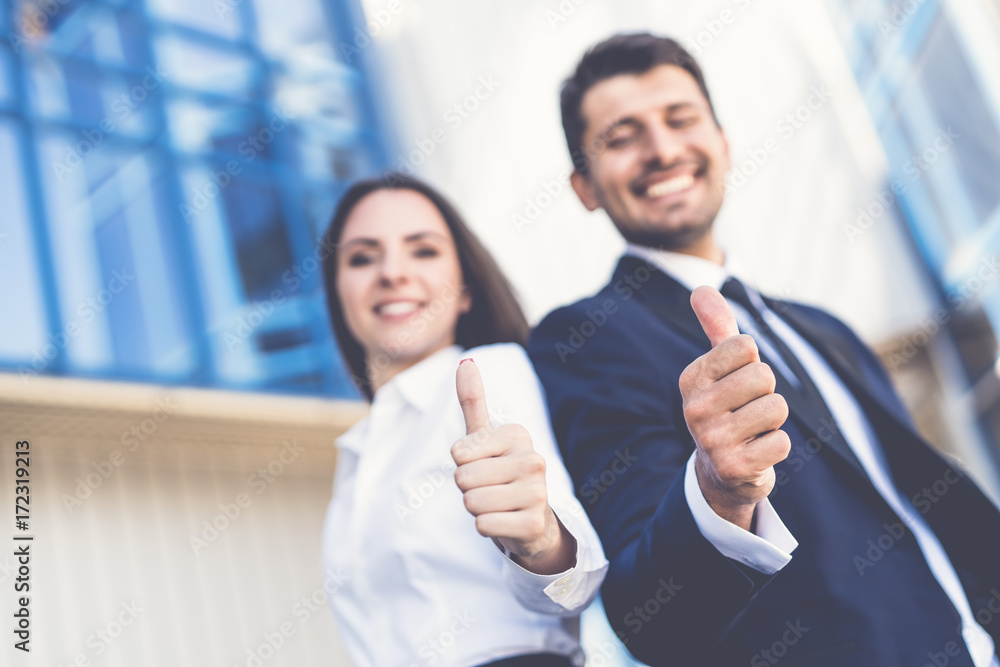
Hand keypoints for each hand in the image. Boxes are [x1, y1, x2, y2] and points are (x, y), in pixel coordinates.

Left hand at [451, 359, 574, 574]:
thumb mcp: (485, 437)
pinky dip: (486, 527)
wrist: (531, 520)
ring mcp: (538, 493)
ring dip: (476, 509)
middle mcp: (534, 459)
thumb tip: (465, 361)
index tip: (484, 466)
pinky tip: (505, 521)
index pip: (458, 452)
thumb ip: (473, 401)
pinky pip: (484, 525)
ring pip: (472, 502)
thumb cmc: (500, 474)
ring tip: (497, 505)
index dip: (463, 464)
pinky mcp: (534, 523)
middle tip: (490, 489)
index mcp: (518, 434)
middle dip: (468, 489)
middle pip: (463, 478)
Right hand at [679, 286, 790, 530]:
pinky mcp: (734, 467)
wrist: (721, 470)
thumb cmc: (728, 407)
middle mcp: (694, 408)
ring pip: (776, 408)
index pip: (745, 346)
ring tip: (752, 432)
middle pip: (763, 376)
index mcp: (691, 378)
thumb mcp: (720, 367)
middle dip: (766, 393)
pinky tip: (756, 453)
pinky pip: (781, 442)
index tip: (738, 384)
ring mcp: (711, 440)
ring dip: (772, 421)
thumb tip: (702, 288)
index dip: (752, 364)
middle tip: (748, 411)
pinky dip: (776, 447)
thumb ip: (716, 327)